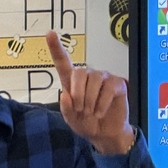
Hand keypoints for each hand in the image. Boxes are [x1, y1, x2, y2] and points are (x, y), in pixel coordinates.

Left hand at [46, 30, 134, 155]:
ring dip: (90, 101)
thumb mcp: (71, 120)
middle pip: (79, 73)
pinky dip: (102, 105)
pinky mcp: (117, 84)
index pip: (63, 62)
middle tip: (81, 109)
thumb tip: (66, 95)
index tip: (50, 33)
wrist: (104, 134)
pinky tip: (101, 111)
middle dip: (78, 94)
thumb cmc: (87, 123)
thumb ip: (66, 108)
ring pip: (94, 81)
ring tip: (91, 112)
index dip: (56, 48)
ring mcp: (103, 78)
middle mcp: (88, 76)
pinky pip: (108, 89)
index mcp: (72, 82)